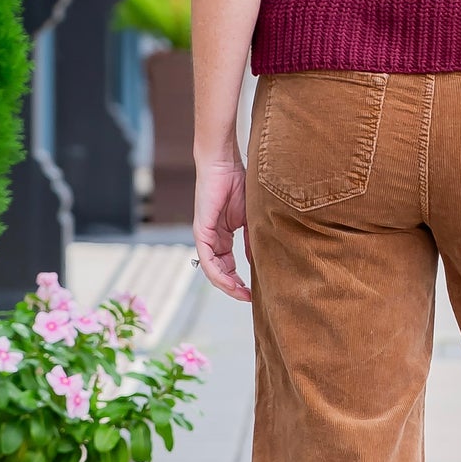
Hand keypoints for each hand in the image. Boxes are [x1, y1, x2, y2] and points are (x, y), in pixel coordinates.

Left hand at [194, 159, 251, 300]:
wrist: (224, 163)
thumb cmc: (238, 182)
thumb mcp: (250, 218)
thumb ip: (252, 240)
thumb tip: (259, 261)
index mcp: (222, 236)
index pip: (229, 265)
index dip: (240, 280)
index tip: (254, 292)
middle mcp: (211, 239)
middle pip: (220, 271)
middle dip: (234, 287)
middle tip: (249, 298)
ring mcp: (205, 236)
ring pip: (212, 269)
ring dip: (226, 284)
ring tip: (241, 294)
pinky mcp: (201, 231)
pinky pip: (207, 258)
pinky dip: (217, 272)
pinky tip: (229, 282)